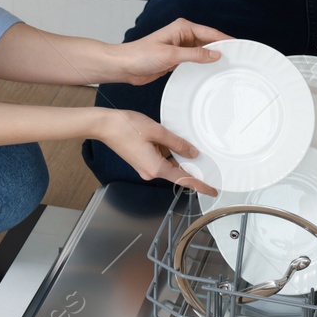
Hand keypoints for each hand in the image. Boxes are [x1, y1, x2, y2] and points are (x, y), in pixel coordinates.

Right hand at [92, 108, 217, 195]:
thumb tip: (193, 153)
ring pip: (169, 163)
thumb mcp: (157, 132)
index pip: (184, 180)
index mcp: (156, 168)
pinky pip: (160, 159)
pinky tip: (166, 139)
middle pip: (177, 171)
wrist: (105, 126)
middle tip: (198, 151)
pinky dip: (167, 151)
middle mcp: (150, 172)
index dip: (200, 185)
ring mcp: (145, 168)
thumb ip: (178, 144)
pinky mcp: (142, 162)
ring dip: (175, 153)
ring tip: (172, 137)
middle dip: (188, 162)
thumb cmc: (126, 127)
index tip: (212, 191)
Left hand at [110, 18, 231, 85]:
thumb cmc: (140, 55)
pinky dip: (203, 66)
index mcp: (182, 27)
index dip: (226, 40)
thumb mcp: (171, 55)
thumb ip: (195, 55)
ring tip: (228, 68)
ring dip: (212, 59)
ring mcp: (180, 47)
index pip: (210, 33)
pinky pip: (195, 61)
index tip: (240, 47)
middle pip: (208, 42)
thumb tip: (215, 54)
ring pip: (202, 52)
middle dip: (222, 50)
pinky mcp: (176, 58)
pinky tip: (211, 73)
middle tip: (238, 60)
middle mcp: (182, 35)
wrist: (124, 66)